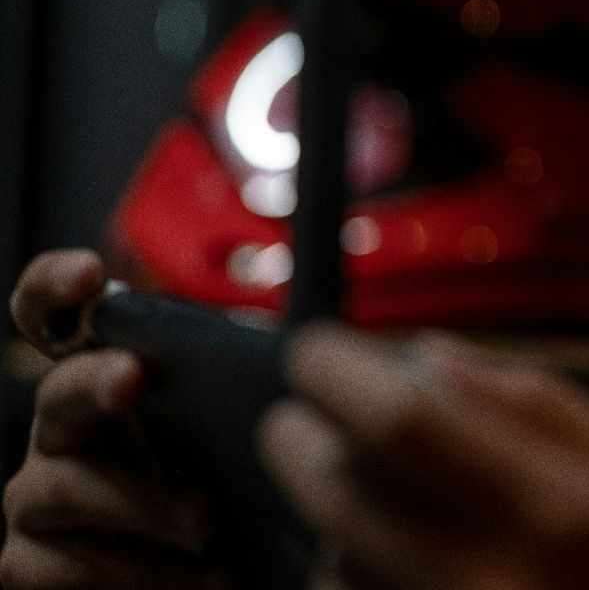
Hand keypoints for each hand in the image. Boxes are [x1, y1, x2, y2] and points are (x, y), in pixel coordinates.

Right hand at [1, 249, 226, 589]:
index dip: (55, 288)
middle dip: (92, 381)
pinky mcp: (32, 562)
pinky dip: (125, 573)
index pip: (52, 317)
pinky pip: (49, 566)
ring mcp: (39, 496)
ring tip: (205, 521)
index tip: (89, 274)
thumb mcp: (243, 424)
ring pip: (59, 486)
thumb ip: (249, 382)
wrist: (220, 564)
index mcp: (105, 378)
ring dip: (135, 501)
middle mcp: (61, 430)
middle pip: (55, 393)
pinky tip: (193, 577)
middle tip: (132, 376)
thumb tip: (312, 354)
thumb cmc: (226, 480)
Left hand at [258, 324, 588, 589]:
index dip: (341, 378)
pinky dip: (351, 578)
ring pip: (334, 564)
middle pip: (341, 494)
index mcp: (555, 514)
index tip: (320, 352)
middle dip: (300, 441)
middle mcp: (487, 582)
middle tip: (303, 414)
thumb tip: (429, 354)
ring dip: (333, 517)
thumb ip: (541, 409)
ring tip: (383, 505)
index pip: (407, 425)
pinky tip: (391, 564)